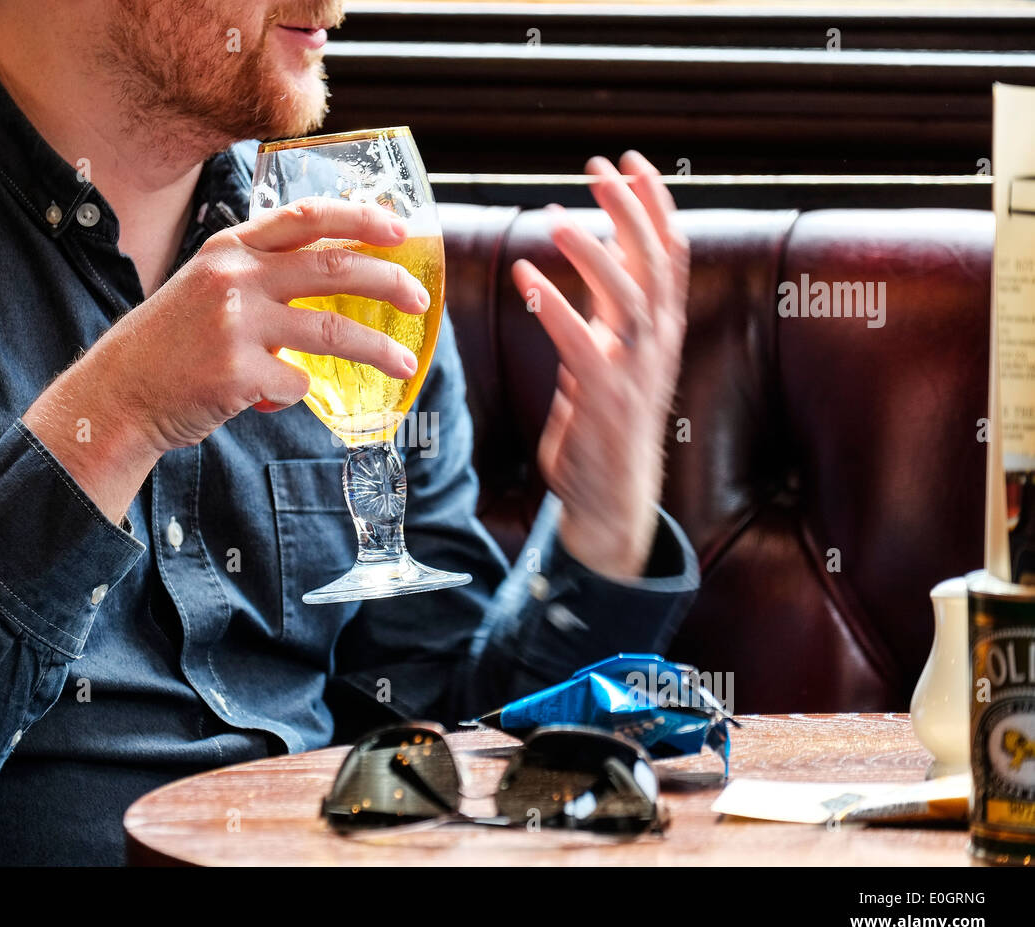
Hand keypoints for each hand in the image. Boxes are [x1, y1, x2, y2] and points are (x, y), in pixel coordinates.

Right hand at [23, 197, 428, 520]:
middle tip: (420, 300)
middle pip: (335, 267)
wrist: (118, 396)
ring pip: (333, 330)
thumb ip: (259, 276)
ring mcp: (236, 324)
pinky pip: (297, 384)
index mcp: (229, 248)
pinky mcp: (238, 374)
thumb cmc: (169, 346)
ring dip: (378, 349)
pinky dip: (294, 395)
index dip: (360, 218)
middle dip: (389, 281)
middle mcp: (234, 276)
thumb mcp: (206, 288)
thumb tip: (331, 281)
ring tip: (403, 366)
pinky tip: (268, 399)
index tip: (400, 230)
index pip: (306, 218)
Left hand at [510, 151, 689, 578]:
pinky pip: (578, 341)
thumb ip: (610, 306)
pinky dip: (551, 304)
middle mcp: (657, 342)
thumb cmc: (608, 421)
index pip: (670, 252)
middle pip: (655, 262)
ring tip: (557, 217)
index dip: (654, 204)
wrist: (614, 495)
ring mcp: (635, 369)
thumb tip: (601, 250)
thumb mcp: (615, 352)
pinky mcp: (604, 396)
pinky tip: (524, 274)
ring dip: (592, 251)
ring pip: (627, 295)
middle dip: (630, 209)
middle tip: (599, 168)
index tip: (632, 162)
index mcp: (661, 328)